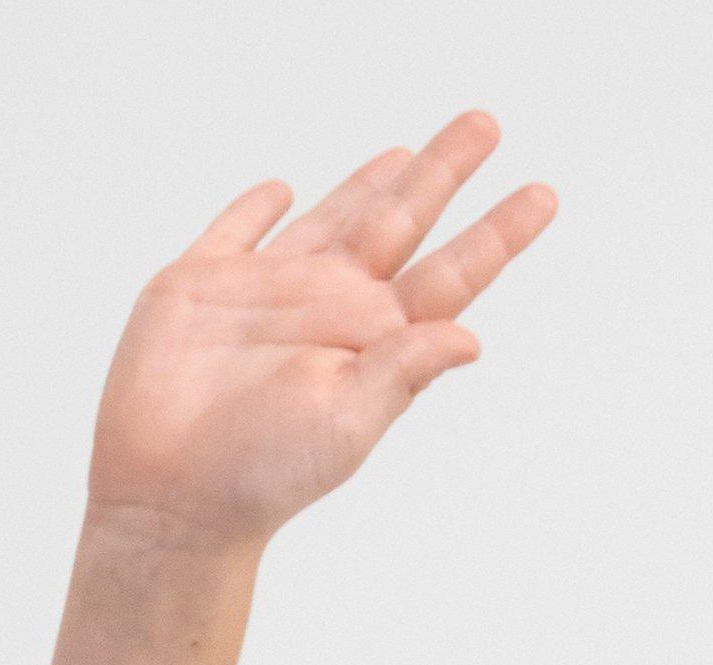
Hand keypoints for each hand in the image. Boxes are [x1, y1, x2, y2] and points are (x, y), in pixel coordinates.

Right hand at [86, 114, 554, 553]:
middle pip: (401, 223)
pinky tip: (281, 189)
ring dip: (370, 182)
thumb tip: (471, 338)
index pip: (450, 274)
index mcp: (374, 338)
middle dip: (442, 173)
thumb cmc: (260, 474)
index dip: (496, 234)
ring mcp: (268, 292)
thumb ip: (404, 371)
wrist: (170, 492)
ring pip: (334, 217)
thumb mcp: (346, 423)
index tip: (542, 194)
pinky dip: (256, 208)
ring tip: (409, 152)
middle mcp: (330, 307)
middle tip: (485, 124)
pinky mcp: (202, 285)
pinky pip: (236, 232)